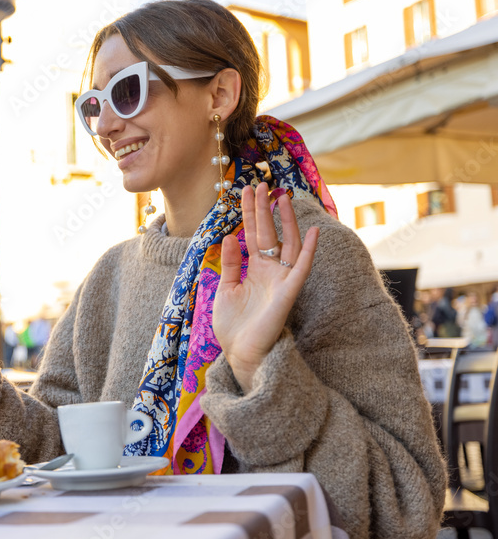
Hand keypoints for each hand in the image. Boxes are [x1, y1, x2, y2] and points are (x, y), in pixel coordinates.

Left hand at [212, 182, 319, 390]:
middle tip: (261, 184)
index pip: (253, 234)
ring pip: (288, 244)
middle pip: (269, 233)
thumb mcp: (225, 288)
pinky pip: (302, 268)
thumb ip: (230, 263)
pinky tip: (314, 231)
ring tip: (282, 198)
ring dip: (286, 221)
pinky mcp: (288, 293)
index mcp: (255, 270)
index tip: (246, 190)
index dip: (249, 213)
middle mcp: (271, 272)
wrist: (240, 354)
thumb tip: (229, 237)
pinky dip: (310, 250)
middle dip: (264, 209)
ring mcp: (281, 281)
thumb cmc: (234, 326)